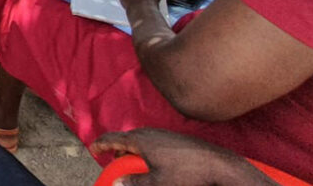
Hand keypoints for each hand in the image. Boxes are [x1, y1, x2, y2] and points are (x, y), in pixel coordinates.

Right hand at [90, 129, 262, 185]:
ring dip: (131, 149)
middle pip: (126, 137)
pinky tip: (153, 162)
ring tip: (132, 163)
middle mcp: (150, 132)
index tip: (92, 150)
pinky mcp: (175, 138)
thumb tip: (117, 184)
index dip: (100, 144)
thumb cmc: (187, 173)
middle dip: (116, 148)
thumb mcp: (158, 182)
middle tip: (112, 160)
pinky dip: (145, 149)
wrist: (219, 165)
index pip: (112, 138)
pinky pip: (152, 140)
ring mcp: (163, 133)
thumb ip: (135, 183)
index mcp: (141, 139)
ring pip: (140, 138)